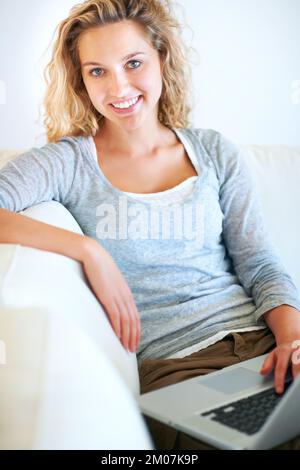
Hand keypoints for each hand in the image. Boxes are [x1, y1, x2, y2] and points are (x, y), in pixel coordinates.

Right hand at [82, 237, 140, 352]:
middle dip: (133, 337)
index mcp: (126, 292)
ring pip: (126, 321)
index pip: (135, 315)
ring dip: (127, 336)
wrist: (92, 254)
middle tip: (132, 350)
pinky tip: (118, 337)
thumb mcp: (108, 281)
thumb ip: (111, 292)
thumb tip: (108, 301)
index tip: (134, 340)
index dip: (136, 329)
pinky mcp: (108, 297)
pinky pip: (115, 316)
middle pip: (133, 321)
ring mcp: (117, 296)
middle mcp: (125, 296)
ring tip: (126, 348)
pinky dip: (118, 328)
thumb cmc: (98, 266)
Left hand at [260, 340, 299, 393]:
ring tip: (298, 389)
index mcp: (284, 351)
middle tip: (294, 390)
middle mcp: (296, 351)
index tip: (279, 391)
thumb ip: (267, 364)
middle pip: (297, 365)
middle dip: (297, 377)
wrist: (294, 339)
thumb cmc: (283, 351)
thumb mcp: (273, 355)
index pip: (281, 367)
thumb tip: (262, 373)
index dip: (279, 380)